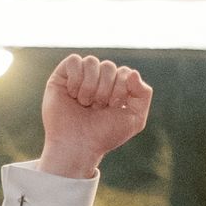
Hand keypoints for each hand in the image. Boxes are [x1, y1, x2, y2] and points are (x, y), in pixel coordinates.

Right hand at [38, 56, 152, 182]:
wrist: (77, 145)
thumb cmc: (104, 134)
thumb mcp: (134, 118)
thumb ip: (143, 94)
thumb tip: (133, 72)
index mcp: (115, 87)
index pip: (125, 72)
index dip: (121, 88)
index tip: (113, 107)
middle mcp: (98, 80)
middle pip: (109, 66)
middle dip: (105, 90)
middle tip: (97, 108)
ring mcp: (80, 77)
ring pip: (92, 62)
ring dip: (90, 86)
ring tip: (85, 103)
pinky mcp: (62, 76)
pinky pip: (74, 60)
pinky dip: (76, 78)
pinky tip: (73, 94)